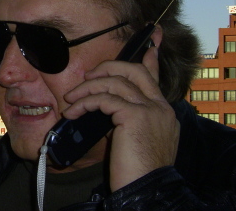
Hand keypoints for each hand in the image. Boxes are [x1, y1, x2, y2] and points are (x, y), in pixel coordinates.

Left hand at [62, 46, 179, 190]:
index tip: (149, 44)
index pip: (155, 78)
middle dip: (108, 67)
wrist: (147, 192)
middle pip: (134, 70)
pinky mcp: (134, 116)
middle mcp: (160, 107)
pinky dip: (85, 102)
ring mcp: (150, 109)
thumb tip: (108, 107)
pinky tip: (73, 112)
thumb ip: (128, 120)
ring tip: (71, 98)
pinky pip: (104, 99)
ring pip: (115, 81)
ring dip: (88, 87)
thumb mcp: (137, 140)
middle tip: (89, 75)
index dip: (149, 59)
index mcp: (163, 112)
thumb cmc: (138, 171)